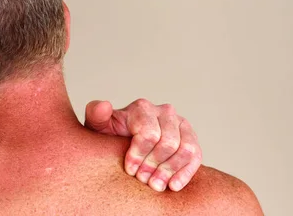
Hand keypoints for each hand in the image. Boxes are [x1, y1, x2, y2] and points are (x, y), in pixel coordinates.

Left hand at [84, 98, 201, 191]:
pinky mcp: (191, 139)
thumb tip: (104, 106)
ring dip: (170, 170)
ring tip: (155, 185)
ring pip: (186, 148)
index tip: (129, 170)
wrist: (122, 147)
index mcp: (142, 108)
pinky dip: (186, 173)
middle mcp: (164, 112)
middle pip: (168, 142)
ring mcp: (180, 124)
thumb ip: (96, 116)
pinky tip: (173, 186)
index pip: (148, 133)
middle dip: (154, 165)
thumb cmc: (110, 138)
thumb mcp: (98, 128)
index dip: (139, 155)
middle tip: (142, 180)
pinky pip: (196, 156)